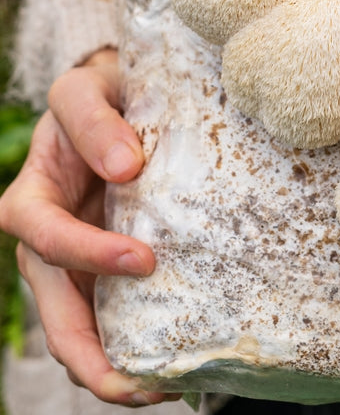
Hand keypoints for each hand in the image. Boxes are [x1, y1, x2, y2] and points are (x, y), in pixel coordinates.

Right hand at [0, 50, 179, 405]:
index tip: (144, 259)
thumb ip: (96, 121)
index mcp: (32, 199)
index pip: (48, 238)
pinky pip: (112, 321)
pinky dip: (136, 349)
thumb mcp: (87, 90)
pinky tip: (173, 368)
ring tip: (165, 388)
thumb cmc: (101, 92)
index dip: (90, 254)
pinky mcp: (106, 273)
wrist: (118, 96)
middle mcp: (47, 241)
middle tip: (147, 382)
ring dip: (116, 370)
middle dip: (95, 357)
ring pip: (81, 334)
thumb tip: (126, 167)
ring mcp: (76, 264)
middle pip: (56, 316)